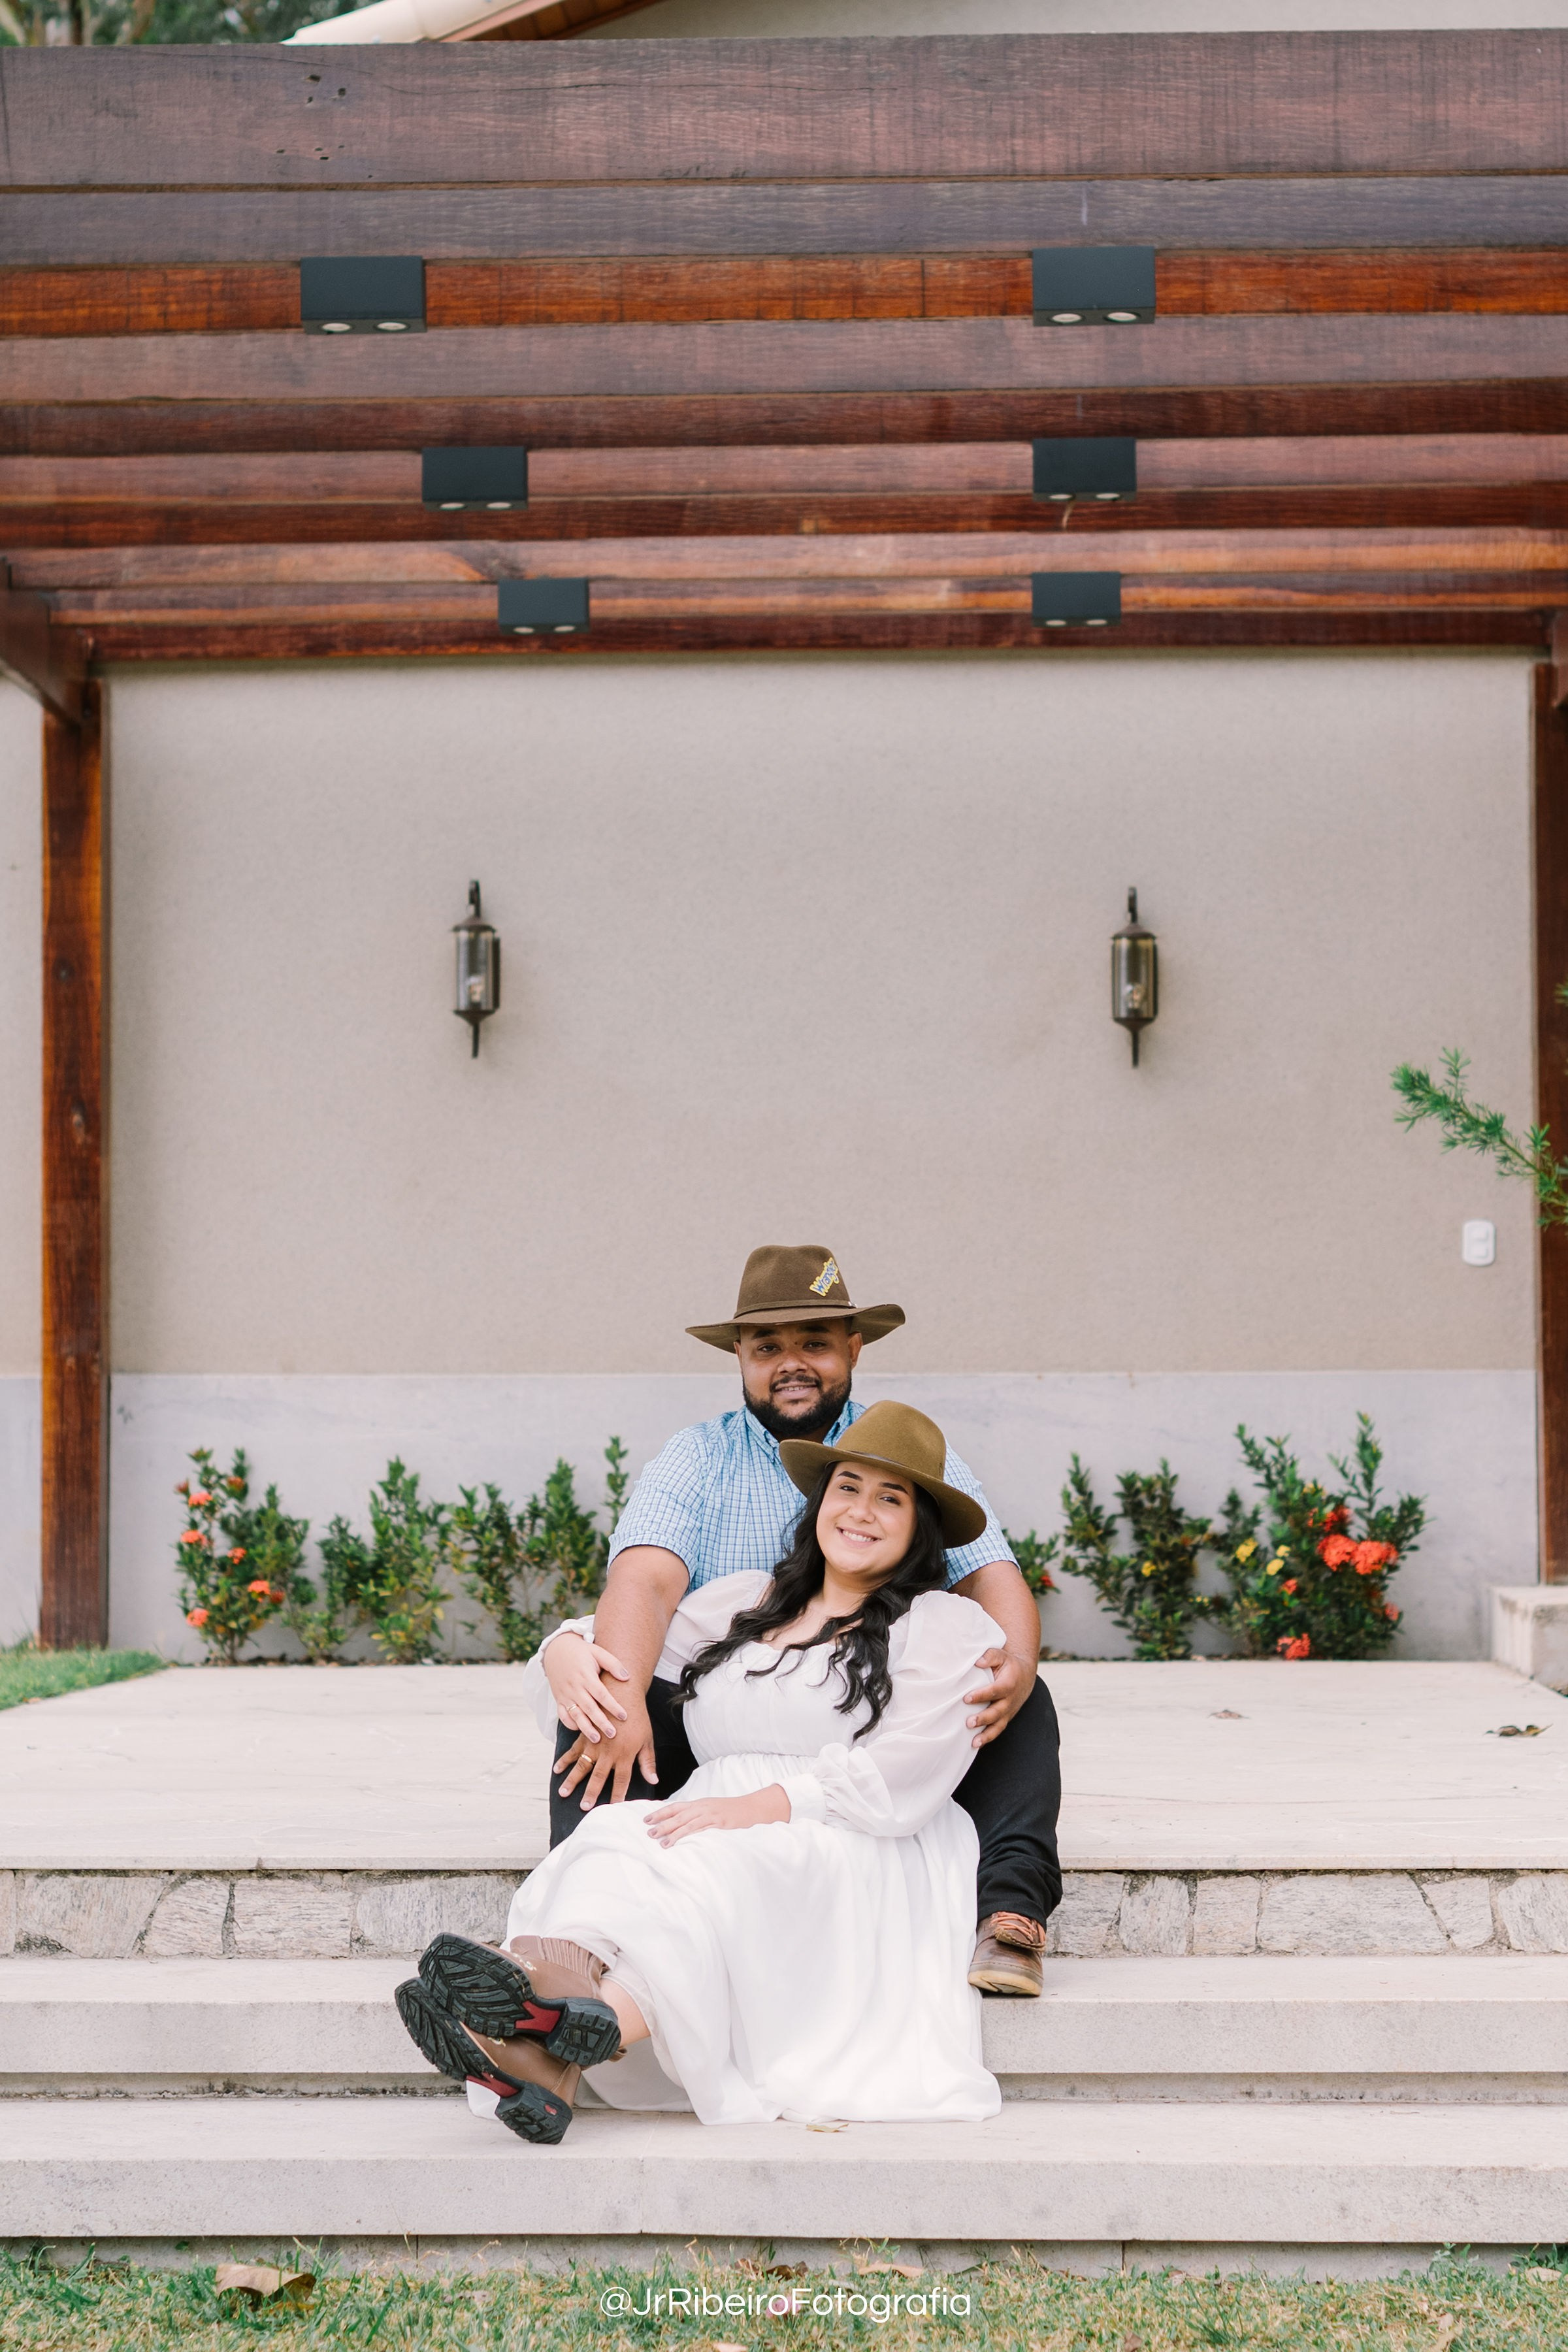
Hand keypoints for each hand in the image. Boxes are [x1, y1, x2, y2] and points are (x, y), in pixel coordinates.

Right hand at [543, 1632, 629, 1744]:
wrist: (556, 1649)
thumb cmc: (582, 1652)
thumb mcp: (598, 1652)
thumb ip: (613, 1664)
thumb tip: (627, 1678)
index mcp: (585, 1675)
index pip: (601, 1694)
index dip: (612, 1706)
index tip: (624, 1716)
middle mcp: (574, 1687)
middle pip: (589, 1708)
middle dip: (601, 1722)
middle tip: (613, 1734)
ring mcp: (565, 1695)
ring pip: (575, 1714)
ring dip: (586, 1728)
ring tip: (597, 1739)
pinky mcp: (559, 1699)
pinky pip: (562, 1715)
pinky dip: (570, 1724)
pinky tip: (580, 1730)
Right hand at [554, 1687, 657, 1808]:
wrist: (623, 1693)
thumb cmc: (638, 1718)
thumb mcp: (647, 1739)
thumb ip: (647, 1761)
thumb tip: (653, 1780)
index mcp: (625, 1755)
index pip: (621, 1781)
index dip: (618, 1796)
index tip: (613, 1809)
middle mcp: (608, 1752)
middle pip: (598, 1778)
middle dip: (590, 1793)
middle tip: (583, 1807)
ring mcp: (595, 1744)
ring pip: (581, 1766)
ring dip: (572, 1780)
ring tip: (562, 1793)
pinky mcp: (586, 1734)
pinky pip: (573, 1750)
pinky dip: (564, 1760)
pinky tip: (557, 1769)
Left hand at [644, 1785, 789, 1847]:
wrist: (752, 1808)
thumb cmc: (732, 1812)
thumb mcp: (713, 1812)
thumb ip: (699, 1817)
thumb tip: (683, 1826)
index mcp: (699, 1804)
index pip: (676, 1807)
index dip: (660, 1812)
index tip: (646, 1819)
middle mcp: (702, 1806)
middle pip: (677, 1814)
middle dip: (661, 1822)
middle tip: (647, 1831)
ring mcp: (709, 1813)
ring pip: (685, 1821)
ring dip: (670, 1830)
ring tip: (658, 1840)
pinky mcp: (717, 1821)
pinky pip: (698, 1828)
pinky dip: (685, 1834)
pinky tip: (678, 1841)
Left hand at [963, 1646, 1034, 1746]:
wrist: (1025, 1675)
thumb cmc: (1009, 1665)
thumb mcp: (1001, 1656)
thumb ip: (990, 1656)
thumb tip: (977, 1661)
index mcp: (1009, 1684)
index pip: (995, 1691)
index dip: (981, 1695)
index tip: (966, 1698)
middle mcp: (1010, 1700)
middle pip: (997, 1712)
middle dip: (983, 1718)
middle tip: (969, 1722)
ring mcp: (1008, 1711)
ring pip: (998, 1725)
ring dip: (986, 1735)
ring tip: (974, 1742)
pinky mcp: (1005, 1718)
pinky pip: (997, 1730)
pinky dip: (988, 1738)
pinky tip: (976, 1745)